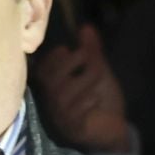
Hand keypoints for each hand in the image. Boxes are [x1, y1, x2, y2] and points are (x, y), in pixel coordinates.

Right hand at [34, 24, 130, 152]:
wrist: (112, 128)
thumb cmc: (101, 98)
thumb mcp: (98, 71)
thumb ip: (91, 51)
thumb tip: (86, 27)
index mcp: (53, 87)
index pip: (42, 70)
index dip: (51, 58)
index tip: (66, 48)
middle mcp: (51, 101)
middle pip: (51, 79)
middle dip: (69, 64)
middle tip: (86, 56)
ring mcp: (60, 115)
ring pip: (65, 93)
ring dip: (85, 80)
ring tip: (99, 76)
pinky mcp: (73, 127)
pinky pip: (76, 110)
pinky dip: (88, 100)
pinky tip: (96, 98)